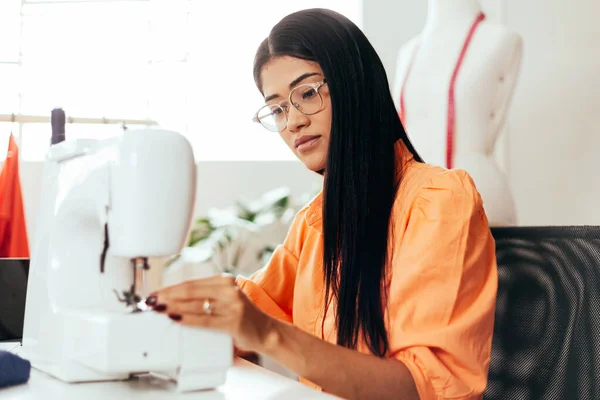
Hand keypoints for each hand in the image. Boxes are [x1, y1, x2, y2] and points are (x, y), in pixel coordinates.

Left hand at [146, 274, 276, 352]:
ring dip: (173, 306)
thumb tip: (173, 302)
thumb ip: (205, 298)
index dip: (170, 288)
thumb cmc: (242, 318)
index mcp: (225, 281)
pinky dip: (188, 319)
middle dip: (167, 296)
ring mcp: (232, 304)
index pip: (192, 283)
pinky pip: (205, 319)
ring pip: (195, 304)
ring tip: (158, 309)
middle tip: (151, 301)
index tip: (155, 293)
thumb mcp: (225, 300)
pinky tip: (175, 318)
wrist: (266, 332)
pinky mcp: (233, 320)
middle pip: (191, 290)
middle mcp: (229, 289)